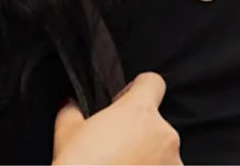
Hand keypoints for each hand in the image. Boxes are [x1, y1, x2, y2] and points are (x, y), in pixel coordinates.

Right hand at [53, 73, 182, 165]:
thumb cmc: (79, 164)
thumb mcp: (66, 132)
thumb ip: (72, 110)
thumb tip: (69, 103)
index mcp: (140, 110)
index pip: (153, 82)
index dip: (138, 89)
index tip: (124, 103)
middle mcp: (164, 132)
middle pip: (156, 122)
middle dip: (139, 131)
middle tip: (115, 146)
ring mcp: (173, 160)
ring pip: (162, 150)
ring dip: (148, 155)